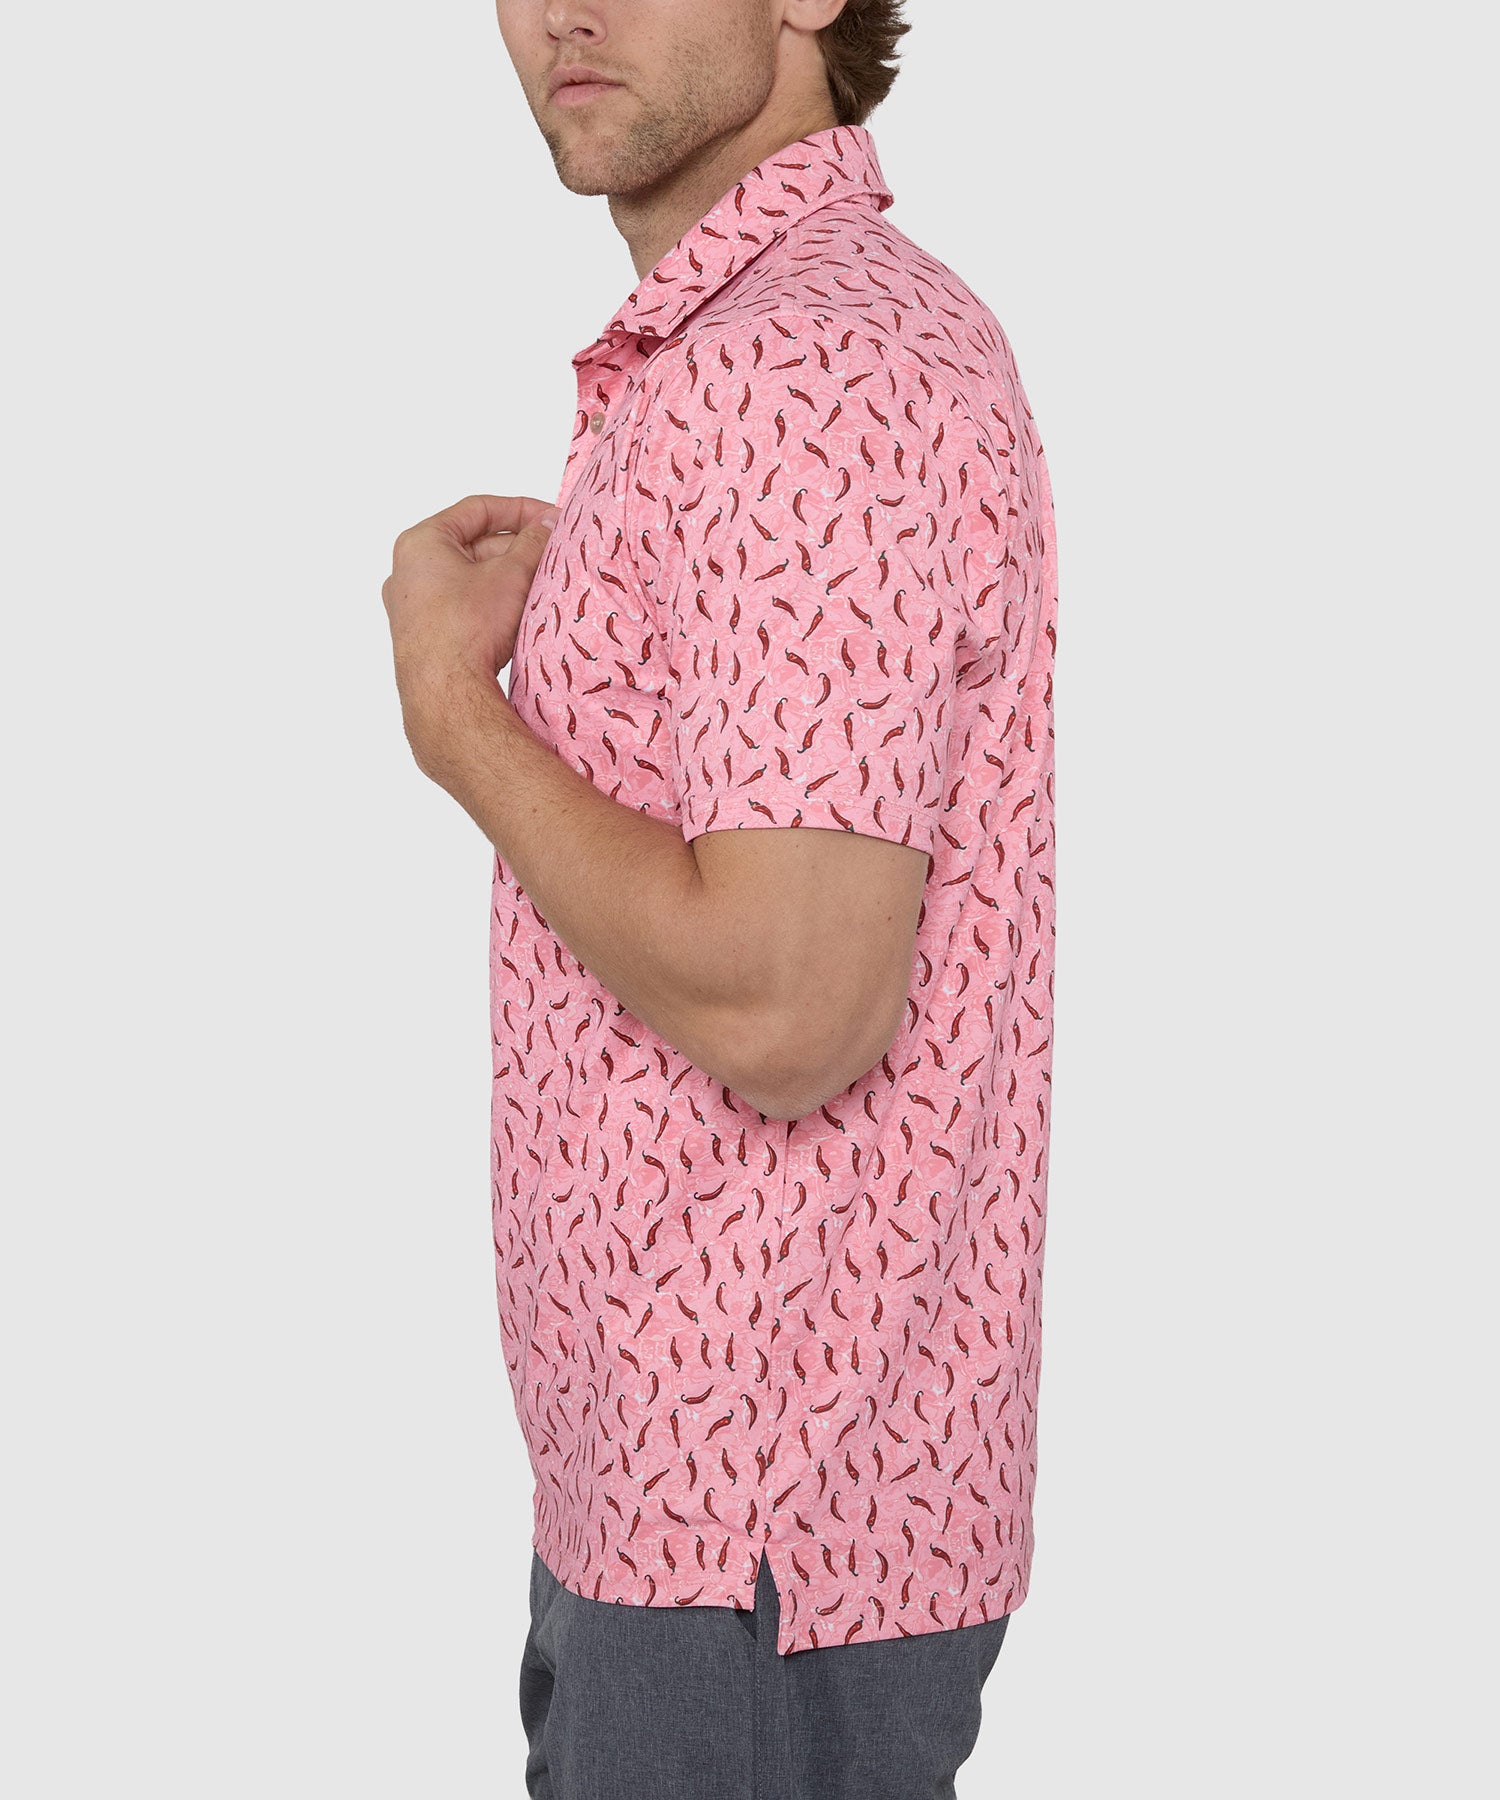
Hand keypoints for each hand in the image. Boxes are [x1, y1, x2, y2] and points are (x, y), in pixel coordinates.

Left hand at [381, 492, 557, 768]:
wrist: (446, 695)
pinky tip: (521, 613)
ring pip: (470, 579)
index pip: (477, 510)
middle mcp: (409, 572)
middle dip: (517, 547)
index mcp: (421, 543)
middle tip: (553, 552)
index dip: (520, 509)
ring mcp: (414, 608)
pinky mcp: (426, 638)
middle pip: (474, 545)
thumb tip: (548, 525)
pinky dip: (492, 603)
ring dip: (508, 577)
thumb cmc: (467, 628)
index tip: (550, 517)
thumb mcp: (511, 575)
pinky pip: (464, 608)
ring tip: (543, 582)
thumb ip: (533, 542)